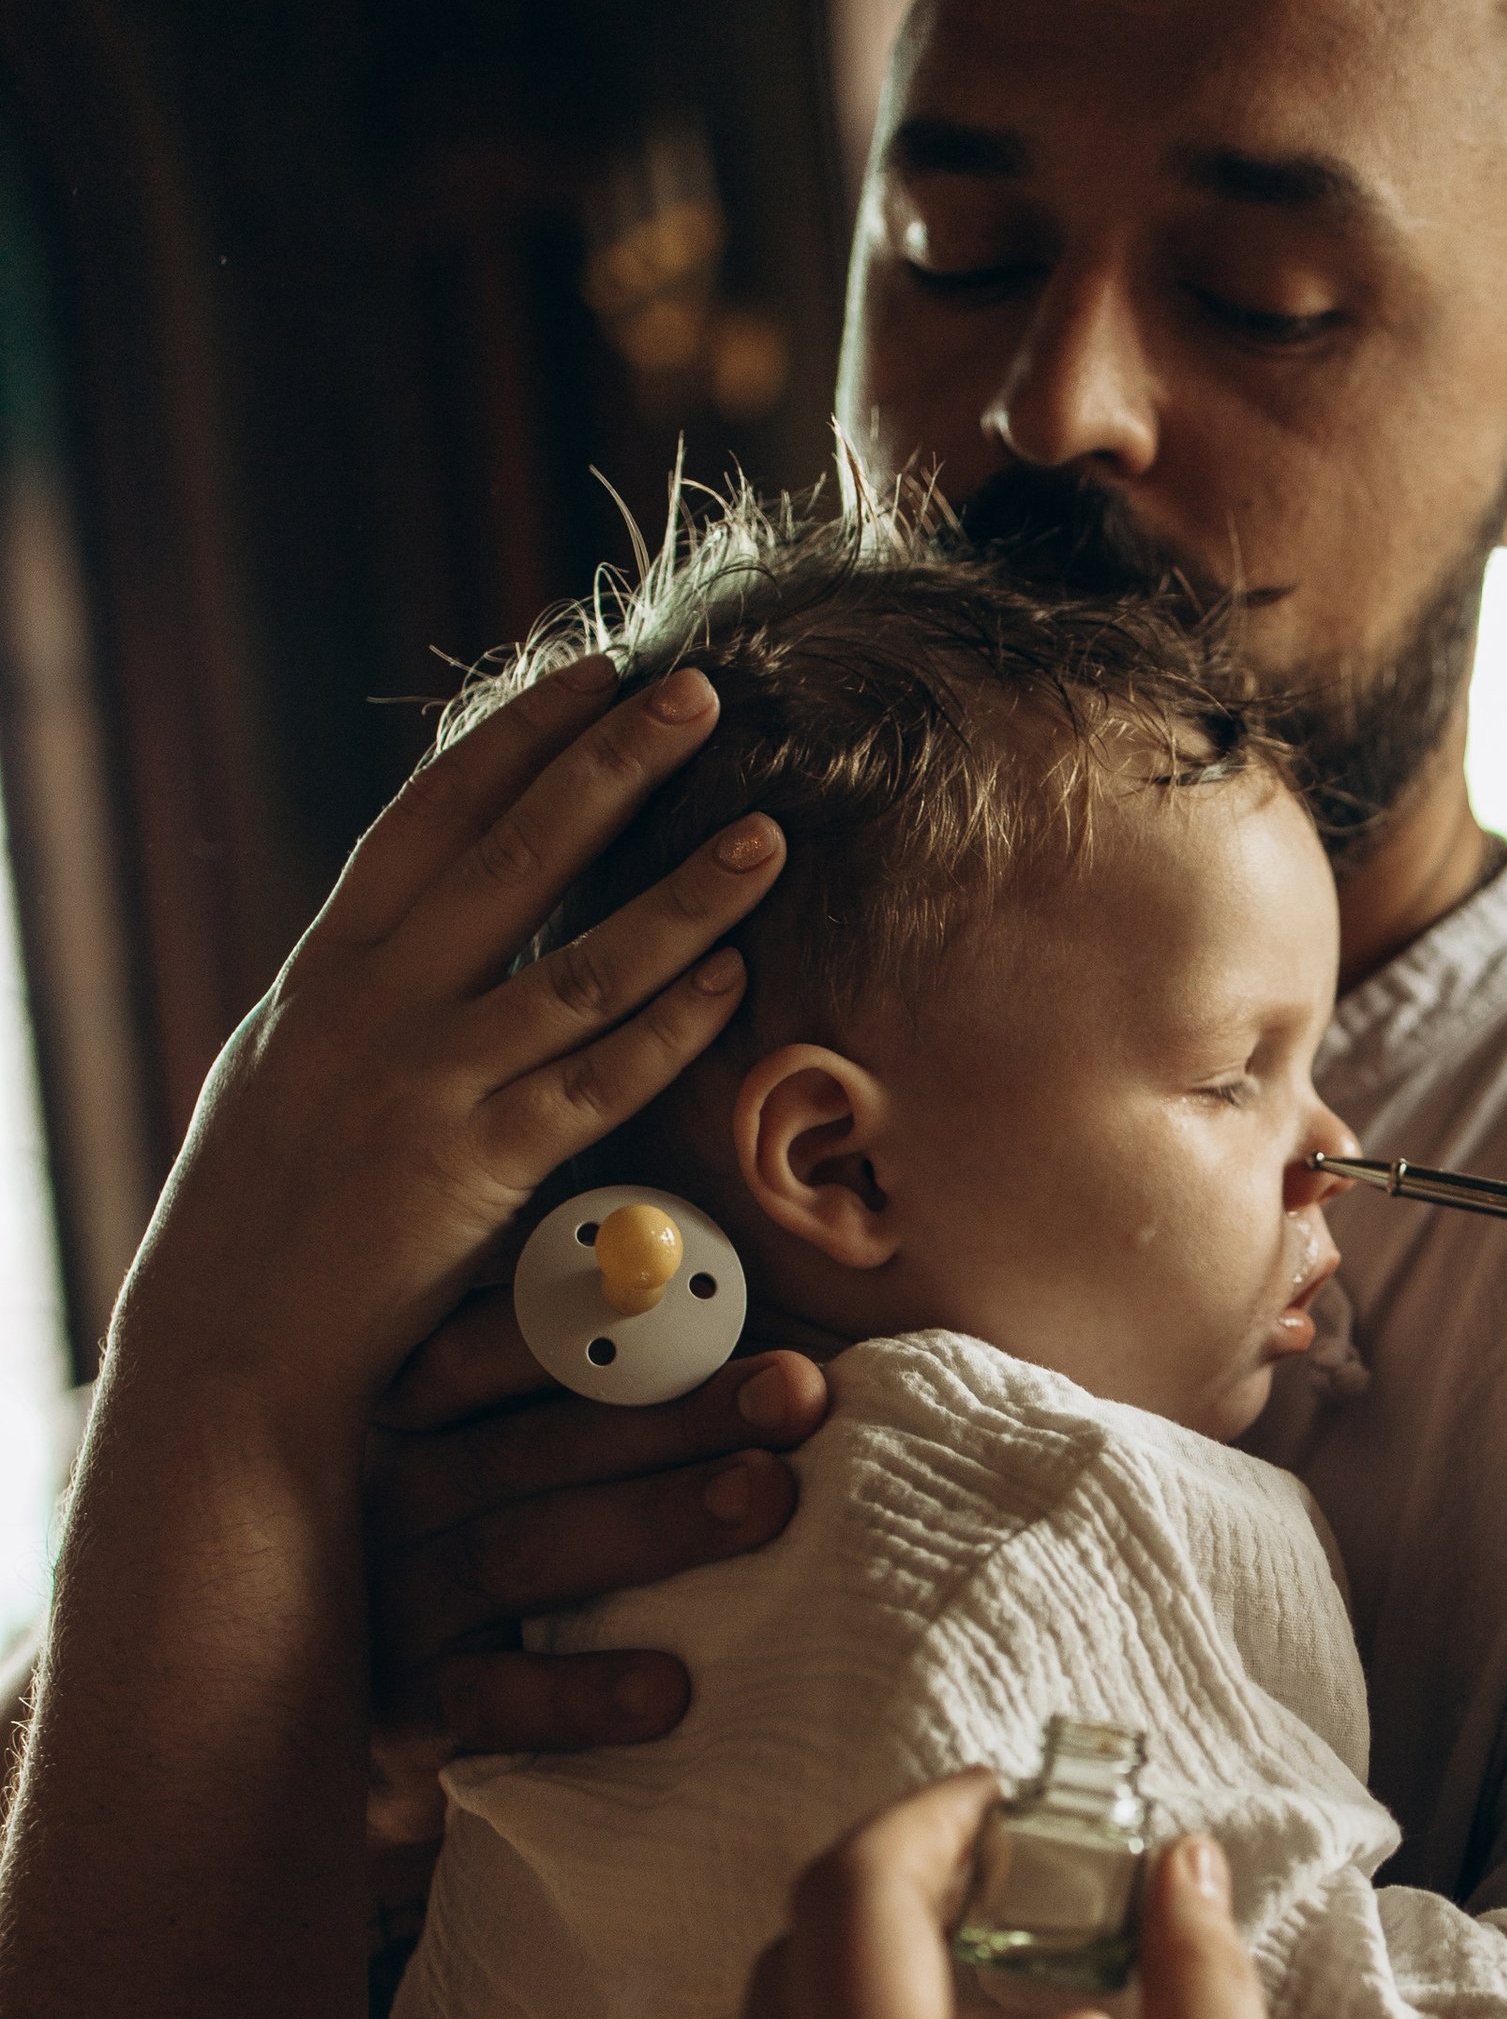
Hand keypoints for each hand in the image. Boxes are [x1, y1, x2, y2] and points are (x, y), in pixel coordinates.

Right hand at [114, 656, 783, 1440]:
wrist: (228, 1344)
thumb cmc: (261, 1218)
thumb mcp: (288, 1072)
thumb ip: (360, 998)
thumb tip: (429, 932)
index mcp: (326, 969)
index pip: (431, 816)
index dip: (518, 737)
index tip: (593, 674)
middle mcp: (372, 1003)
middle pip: (513, 854)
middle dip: (613, 764)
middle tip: (700, 694)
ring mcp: (425, 1083)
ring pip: (582, 965)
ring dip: (685, 894)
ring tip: (766, 834)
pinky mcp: (475, 1170)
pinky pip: (596, 1085)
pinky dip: (670, 1028)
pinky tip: (735, 979)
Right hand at [363, 1296, 834, 1849]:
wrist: (436, 1742)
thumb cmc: (549, 1568)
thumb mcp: (571, 1468)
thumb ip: (630, 1391)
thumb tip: (777, 1349)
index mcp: (426, 1412)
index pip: (499, 1344)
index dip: (614, 1321)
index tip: (721, 1302)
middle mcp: (396, 1495)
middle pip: (531, 1442)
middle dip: (677, 1415)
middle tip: (794, 1394)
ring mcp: (394, 1603)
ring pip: (519, 1553)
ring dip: (653, 1520)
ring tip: (766, 1498)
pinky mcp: (408, 1715)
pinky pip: (492, 1699)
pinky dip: (581, 1693)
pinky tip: (669, 1690)